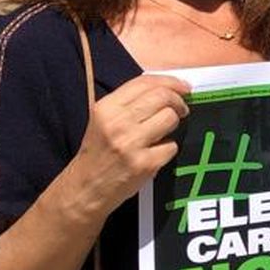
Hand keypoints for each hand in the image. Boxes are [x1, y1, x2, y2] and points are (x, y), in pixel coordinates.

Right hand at [69, 74, 190, 212]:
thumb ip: (130, 103)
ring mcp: (131, 144)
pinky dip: (169, 148)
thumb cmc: (98, 151)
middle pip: (162, 97)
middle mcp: (118, 122)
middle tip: (182, 109)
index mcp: (106, 107)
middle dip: (178, 101)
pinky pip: (172, 146)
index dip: (169, 81)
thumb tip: (168, 89)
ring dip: (173, 123)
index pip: (145, 82)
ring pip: (170, 118)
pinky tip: (156, 153)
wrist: (85, 188)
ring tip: (165, 132)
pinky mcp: (145, 164)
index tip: (183, 87)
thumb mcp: (104, 120)